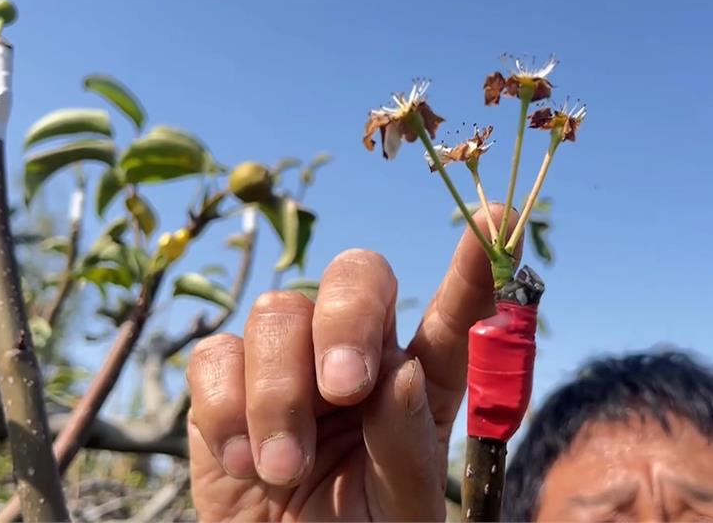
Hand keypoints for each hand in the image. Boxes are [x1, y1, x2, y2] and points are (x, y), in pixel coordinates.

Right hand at [187, 208, 517, 520]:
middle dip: (346, 320)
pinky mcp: (227, 382)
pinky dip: (227, 408)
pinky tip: (245, 462)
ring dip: (279, 394)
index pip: (455, 315)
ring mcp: (290, 361)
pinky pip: (215, 355)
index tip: (498, 218)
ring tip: (285, 469)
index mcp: (419, 382)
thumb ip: (406, 446)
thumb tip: (398, 372)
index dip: (475, 266)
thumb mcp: (399, 510)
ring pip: (278, 312)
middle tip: (345, 389)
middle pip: (357, 276)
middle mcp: (359, 355)